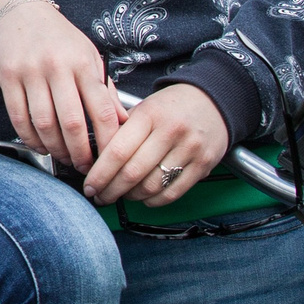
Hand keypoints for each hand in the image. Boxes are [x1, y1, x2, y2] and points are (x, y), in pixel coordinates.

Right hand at [0, 0, 120, 170]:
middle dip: (80, 153)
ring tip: (63, 156)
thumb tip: (124, 121)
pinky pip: (18, 116)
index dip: (107, 140)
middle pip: (72, 123)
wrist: (19, 11)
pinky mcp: (7, 77)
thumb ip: (105, 89)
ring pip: (44, 124)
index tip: (109, 158)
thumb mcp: (89, 55)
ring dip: (55, 148)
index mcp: (83, 63)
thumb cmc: (59, 36)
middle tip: (84, 166)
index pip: (102, 110)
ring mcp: (30, 72)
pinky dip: (30, 138)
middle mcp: (57, 67)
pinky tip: (40, 145)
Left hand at [86, 83, 229, 206]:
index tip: (89, 185)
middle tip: (99, 195)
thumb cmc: (172, 107)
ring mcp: (189, 150)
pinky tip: (143, 197)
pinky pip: (173, 192)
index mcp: (149, 115)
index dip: (100, 173)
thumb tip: (96, 158)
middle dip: (111, 190)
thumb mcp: (144, 106)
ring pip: (152, 186)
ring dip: (131, 197)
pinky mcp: (203, 165)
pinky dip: (154, 201)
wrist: (214, 102)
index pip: (118, 151)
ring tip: (121, 195)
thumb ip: (121, 129)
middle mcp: (170, 132)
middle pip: (133, 172)